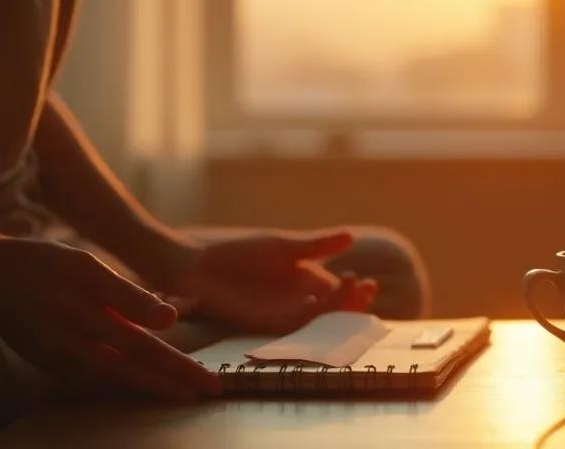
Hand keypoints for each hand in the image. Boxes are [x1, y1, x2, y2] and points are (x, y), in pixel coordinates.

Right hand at [0, 235, 220, 399]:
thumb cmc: (41, 262)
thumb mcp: (87, 265)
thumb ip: (129, 295)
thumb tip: (172, 317)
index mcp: (90, 310)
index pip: (145, 345)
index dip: (177, 366)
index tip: (206, 379)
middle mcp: (75, 339)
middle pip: (135, 366)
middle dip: (174, 381)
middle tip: (210, 391)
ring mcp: (58, 355)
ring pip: (114, 378)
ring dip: (150, 387)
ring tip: (182, 394)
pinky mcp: (46, 362)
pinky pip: (89, 379)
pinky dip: (117, 384)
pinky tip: (139, 387)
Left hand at [161, 232, 377, 333]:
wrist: (197, 267)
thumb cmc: (238, 253)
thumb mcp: (282, 246)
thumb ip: (316, 245)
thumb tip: (351, 236)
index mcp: (306, 279)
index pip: (338, 290)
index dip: (355, 291)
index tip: (366, 283)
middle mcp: (298, 300)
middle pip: (332, 308)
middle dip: (351, 303)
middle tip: (365, 292)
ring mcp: (282, 313)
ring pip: (316, 319)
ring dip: (333, 311)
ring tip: (346, 296)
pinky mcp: (264, 324)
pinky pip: (290, 327)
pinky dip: (306, 321)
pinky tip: (316, 309)